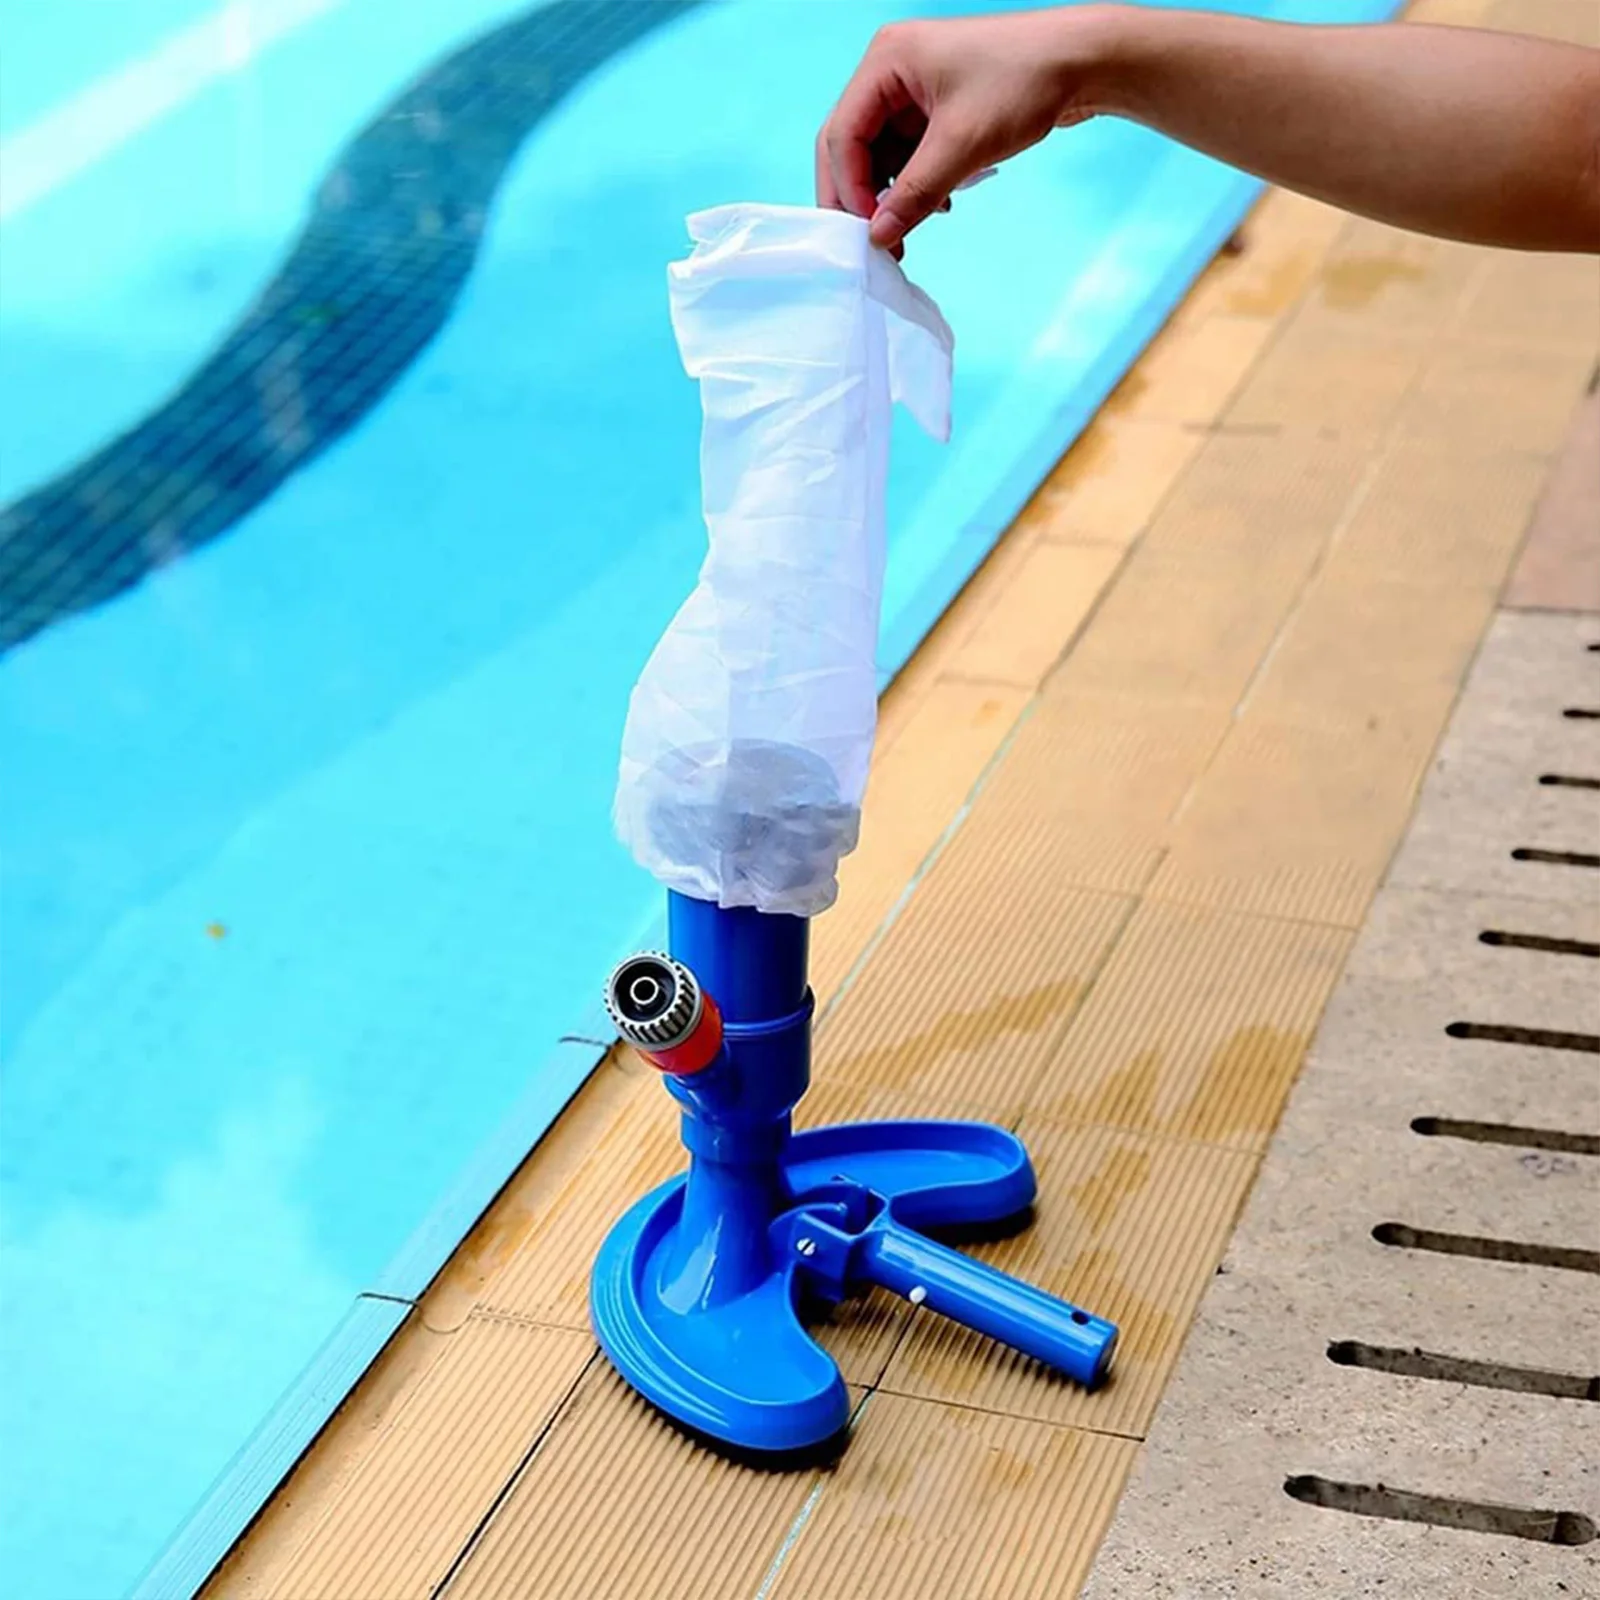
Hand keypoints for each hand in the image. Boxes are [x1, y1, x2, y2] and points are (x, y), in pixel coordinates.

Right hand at [816, 8, 1121, 251]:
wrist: (1082, 62)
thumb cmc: (1025, 81)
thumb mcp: (963, 145)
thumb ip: (915, 193)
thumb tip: (879, 237)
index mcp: (886, 60)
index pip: (842, 135)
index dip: (849, 188)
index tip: (869, 232)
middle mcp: (890, 70)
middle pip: (850, 145)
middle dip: (860, 196)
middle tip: (872, 243)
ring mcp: (912, 89)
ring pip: (878, 155)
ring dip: (889, 196)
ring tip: (907, 234)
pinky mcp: (934, 107)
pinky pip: (906, 154)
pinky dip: (912, 184)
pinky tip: (936, 206)